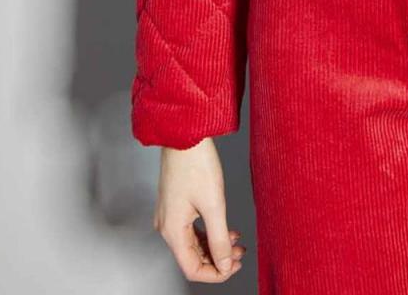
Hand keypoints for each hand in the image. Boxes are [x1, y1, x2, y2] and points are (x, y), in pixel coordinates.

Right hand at [154, 137, 246, 281]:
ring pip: (193, 244)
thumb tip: (225, 264)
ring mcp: (169, 216)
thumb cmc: (196, 163)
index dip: (215, 274)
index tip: (234, 267)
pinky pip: (191, 230)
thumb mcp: (214, 204)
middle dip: (218, 259)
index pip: (192, 269)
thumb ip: (220, 238)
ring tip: (237, 242)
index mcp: (172, 231)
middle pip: (192, 257)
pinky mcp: (175, 205)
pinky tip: (225, 230)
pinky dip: (209, 234)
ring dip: (215, 246)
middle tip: (240, 253)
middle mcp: (167, 227)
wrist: (185, 134)